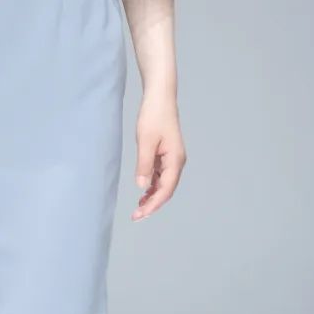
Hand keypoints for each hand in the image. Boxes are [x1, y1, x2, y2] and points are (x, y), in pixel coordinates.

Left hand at [132, 95, 186, 219]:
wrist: (160, 97)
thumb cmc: (154, 116)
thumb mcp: (145, 141)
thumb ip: (144, 165)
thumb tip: (142, 187)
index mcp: (175, 160)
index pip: (165, 190)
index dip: (153, 205)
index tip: (140, 215)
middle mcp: (177, 162)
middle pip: (166, 190)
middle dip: (152, 204)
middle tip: (136, 216)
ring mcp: (172, 158)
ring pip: (163, 184)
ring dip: (152, 196)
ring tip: (138, 207)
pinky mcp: (166, 154)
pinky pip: (160, 175)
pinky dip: (152, 185)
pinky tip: (143, 191)